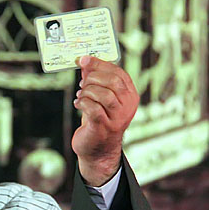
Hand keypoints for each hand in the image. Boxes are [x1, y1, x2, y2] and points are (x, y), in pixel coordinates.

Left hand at [72, 55, 138, 185]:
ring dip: (87, 92)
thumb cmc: (98, 121)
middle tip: (82, 83)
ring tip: (80, 95)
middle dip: (93, 78)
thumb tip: (85, 62)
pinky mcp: (105, 127)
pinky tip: (78, 104)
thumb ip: (95, 81)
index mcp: (130, 96)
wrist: (98, 150)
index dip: (100, 64)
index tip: (84, 60)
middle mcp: (128, 106)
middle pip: (113, 82)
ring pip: (103, 94)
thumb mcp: (99, 99)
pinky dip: (82, 103)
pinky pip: (93, 108)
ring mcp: (118, 118)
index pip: (119, 73)